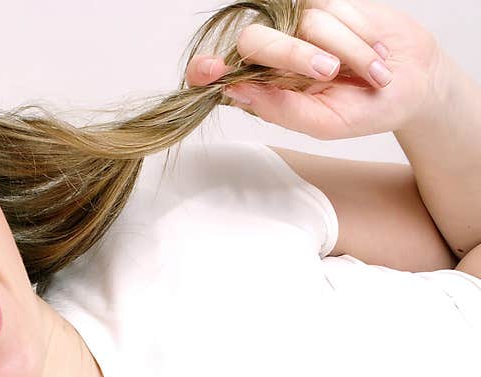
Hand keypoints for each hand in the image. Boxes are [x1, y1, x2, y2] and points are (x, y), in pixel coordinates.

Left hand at [185, 0, 447, 138]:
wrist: (411, 82)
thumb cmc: (363, 110)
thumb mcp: (323, 122)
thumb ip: (280, 109)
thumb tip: (235, 91)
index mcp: (261, 90)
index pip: (220, 75)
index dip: (207, 69)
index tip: (207, 69)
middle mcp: (271, 57)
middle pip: (256, 40)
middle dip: (293, 55)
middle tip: (328, 74)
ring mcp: (296, 27)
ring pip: (303, 21)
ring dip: (344, 48)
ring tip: (371, 73)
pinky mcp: (322, 4)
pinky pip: (329, 6)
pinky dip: (356, 30)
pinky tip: (373, 51)